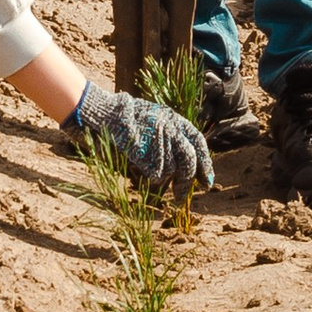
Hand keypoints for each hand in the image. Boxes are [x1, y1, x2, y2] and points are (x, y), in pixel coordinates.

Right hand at [69, 80, 213, 191]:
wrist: (104, 113)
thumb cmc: (125, 119)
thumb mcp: (154, 119)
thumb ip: (171, 136)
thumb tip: (186, 165)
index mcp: (174, 119)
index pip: (198, 143)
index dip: (205, 164)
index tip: (206, 182)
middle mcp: (170, 127)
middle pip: (188, 160)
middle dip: (187, 183)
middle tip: (181, 198)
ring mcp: (158, 139)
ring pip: (171, 171)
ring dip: (162, 182)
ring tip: (152, 182)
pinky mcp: (147, 150)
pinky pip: (155, 174)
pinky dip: (149, 178)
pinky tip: (138, 171)